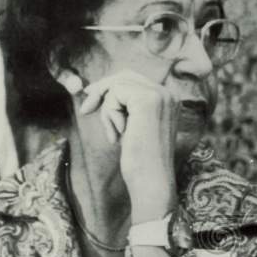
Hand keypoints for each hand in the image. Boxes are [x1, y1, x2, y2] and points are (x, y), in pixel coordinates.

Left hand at [78, 70, 179, 217]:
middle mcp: (169, 93)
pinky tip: (119, 135)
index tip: (91, 99)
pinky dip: (109, 114)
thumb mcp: (134, 126)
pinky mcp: (147, 100)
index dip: (110, 87)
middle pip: (125, 76)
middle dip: (102, 91)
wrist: (151, 180)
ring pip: (117, 86)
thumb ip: (125, 105)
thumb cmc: (141, 160)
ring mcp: (160, 95)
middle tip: (86, 109)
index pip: (135, 80)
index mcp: (170, 99)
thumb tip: (96, 87)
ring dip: (108, 111)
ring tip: (115, 135)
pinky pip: (114, 94)